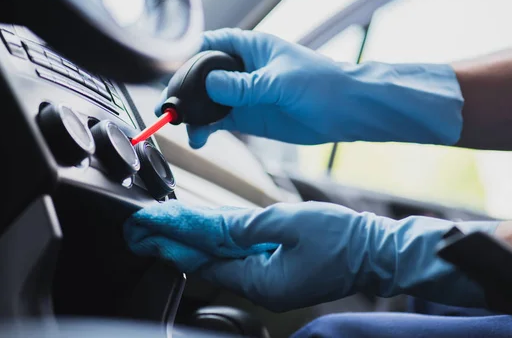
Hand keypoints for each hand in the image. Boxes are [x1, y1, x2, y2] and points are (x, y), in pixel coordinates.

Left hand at [125, 200, 496, 311]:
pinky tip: (198, 237)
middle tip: (138, 229)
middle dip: (169, 244)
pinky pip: (235, 260)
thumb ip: (244, 228)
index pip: (203, 258)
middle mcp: (258, 287)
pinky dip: (212, 246)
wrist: (374, 252)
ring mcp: (266, 282)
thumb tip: (211, 227)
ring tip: (157, 230)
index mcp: (260, 280)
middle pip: (203, 263)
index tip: (146, 224)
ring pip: (216, 261)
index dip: (172, 238)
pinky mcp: (274, 273)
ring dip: (187, 244)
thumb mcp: (288, 224)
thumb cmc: (340, 239)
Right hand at [157, 28, 463, 148]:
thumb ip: (244, 85)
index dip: (189, 57)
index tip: (171, 74)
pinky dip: (207, 129)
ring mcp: (244, 95)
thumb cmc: (321, 83)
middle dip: (185, 90)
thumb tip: (209, 83)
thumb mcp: (280, 81)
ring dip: (193, 114)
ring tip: (182, 128)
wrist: (347, 111)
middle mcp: (242, 71)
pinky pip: (220, 121)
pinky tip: (199, 138)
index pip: (210, 46)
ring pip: (208, 102)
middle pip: (202, 76)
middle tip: (169, 108)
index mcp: (250, 48)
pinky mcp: (250, 117)